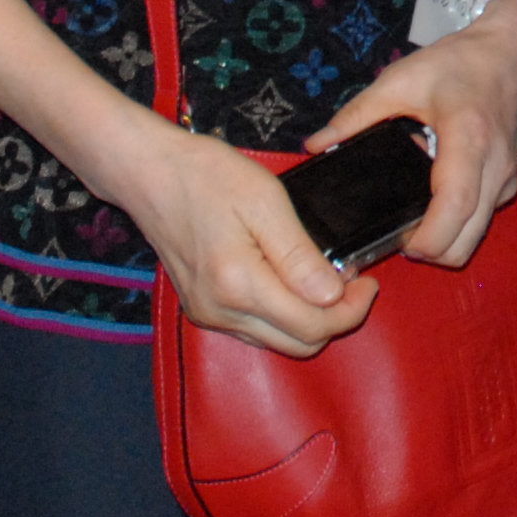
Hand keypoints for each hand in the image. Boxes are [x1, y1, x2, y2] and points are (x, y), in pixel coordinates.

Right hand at [110, 116, 375, 355]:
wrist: (149, 173)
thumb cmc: (206, 176)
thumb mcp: (265, 201)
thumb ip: (299, 255)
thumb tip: (333, 296)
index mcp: (238, 284)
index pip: (312, 326)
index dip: (351, 310)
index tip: (367, 281)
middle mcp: (220, 312)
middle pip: (298, 343)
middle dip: (335, 318)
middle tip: (352, 279)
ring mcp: (208, 315)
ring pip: (278, 341)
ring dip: (309, 318)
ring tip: (324, 276)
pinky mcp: (202, 309)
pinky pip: (255, 330)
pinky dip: (282, 314)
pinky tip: (291, 280)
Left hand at [314, 0, 516, 269]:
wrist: (512, 53)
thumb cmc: (459, 62)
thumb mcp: (401, 78)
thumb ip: (357, 113)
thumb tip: (314, 145)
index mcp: (467, 139)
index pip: (454, 207)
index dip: (425, 238)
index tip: (396, 243)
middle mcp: (493, 167)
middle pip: (465, 241)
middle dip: (428, 252)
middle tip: (395, 233)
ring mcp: (505, 179)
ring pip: (475, 237)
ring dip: (444, 241)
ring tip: (413, 213)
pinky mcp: (509, 184)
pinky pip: (482, 220)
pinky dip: (458, 224)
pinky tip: (435, 195)